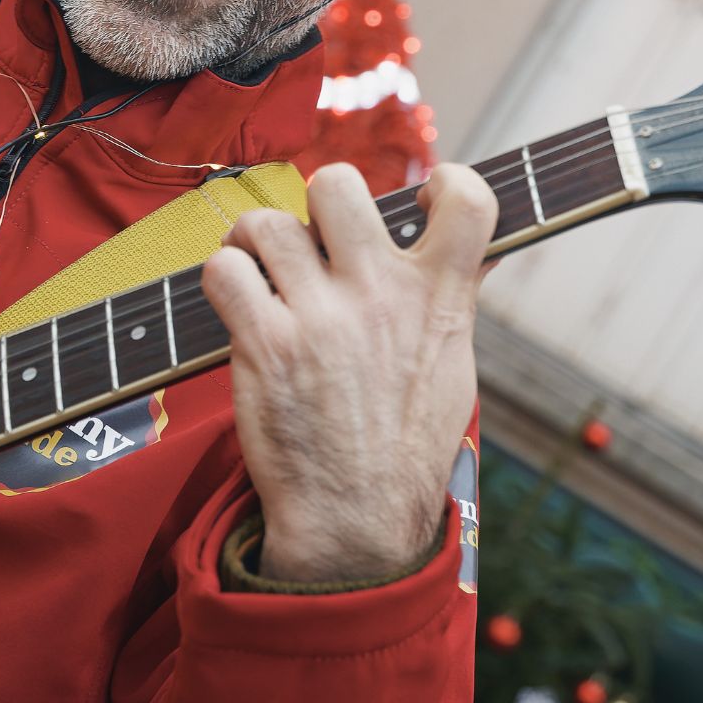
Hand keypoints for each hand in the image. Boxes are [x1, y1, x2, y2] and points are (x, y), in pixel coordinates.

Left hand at [202, 162, 495, 583]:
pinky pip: (223, 270)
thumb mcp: (453, 367)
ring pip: (265, 222)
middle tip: (314, 239)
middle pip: (337, 183)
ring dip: (255, 240)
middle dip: (317, 201)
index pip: (469, 199)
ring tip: (260, 268)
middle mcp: (381, 295)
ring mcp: (321, 318)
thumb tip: (480, 248)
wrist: (357, 522)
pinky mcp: (266, 346)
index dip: (444, 180)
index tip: (421, 198)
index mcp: (439, 298)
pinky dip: (222, 279)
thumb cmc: (404, 445)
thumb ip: (455, 299)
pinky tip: (238, 303)